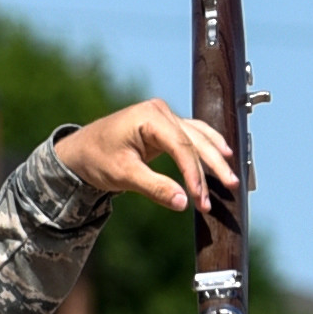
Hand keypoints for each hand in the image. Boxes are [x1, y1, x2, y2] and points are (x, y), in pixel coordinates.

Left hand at [52, 98, 240, 217]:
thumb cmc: (97, 159)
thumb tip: (184, 202)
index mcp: (149, 116)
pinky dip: (208, 150)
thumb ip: (154, 187)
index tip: (201, 198)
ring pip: (199, 137)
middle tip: (231, 187)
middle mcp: (161, 111)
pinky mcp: (167, 127)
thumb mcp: (123, 175)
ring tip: (232, 179)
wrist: (80, 151)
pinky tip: (223, 160)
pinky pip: (194, 137)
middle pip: (196, 140)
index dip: (194, 174)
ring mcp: (166, 117)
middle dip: (213, 166)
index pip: (181, 146)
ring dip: (216, 158)